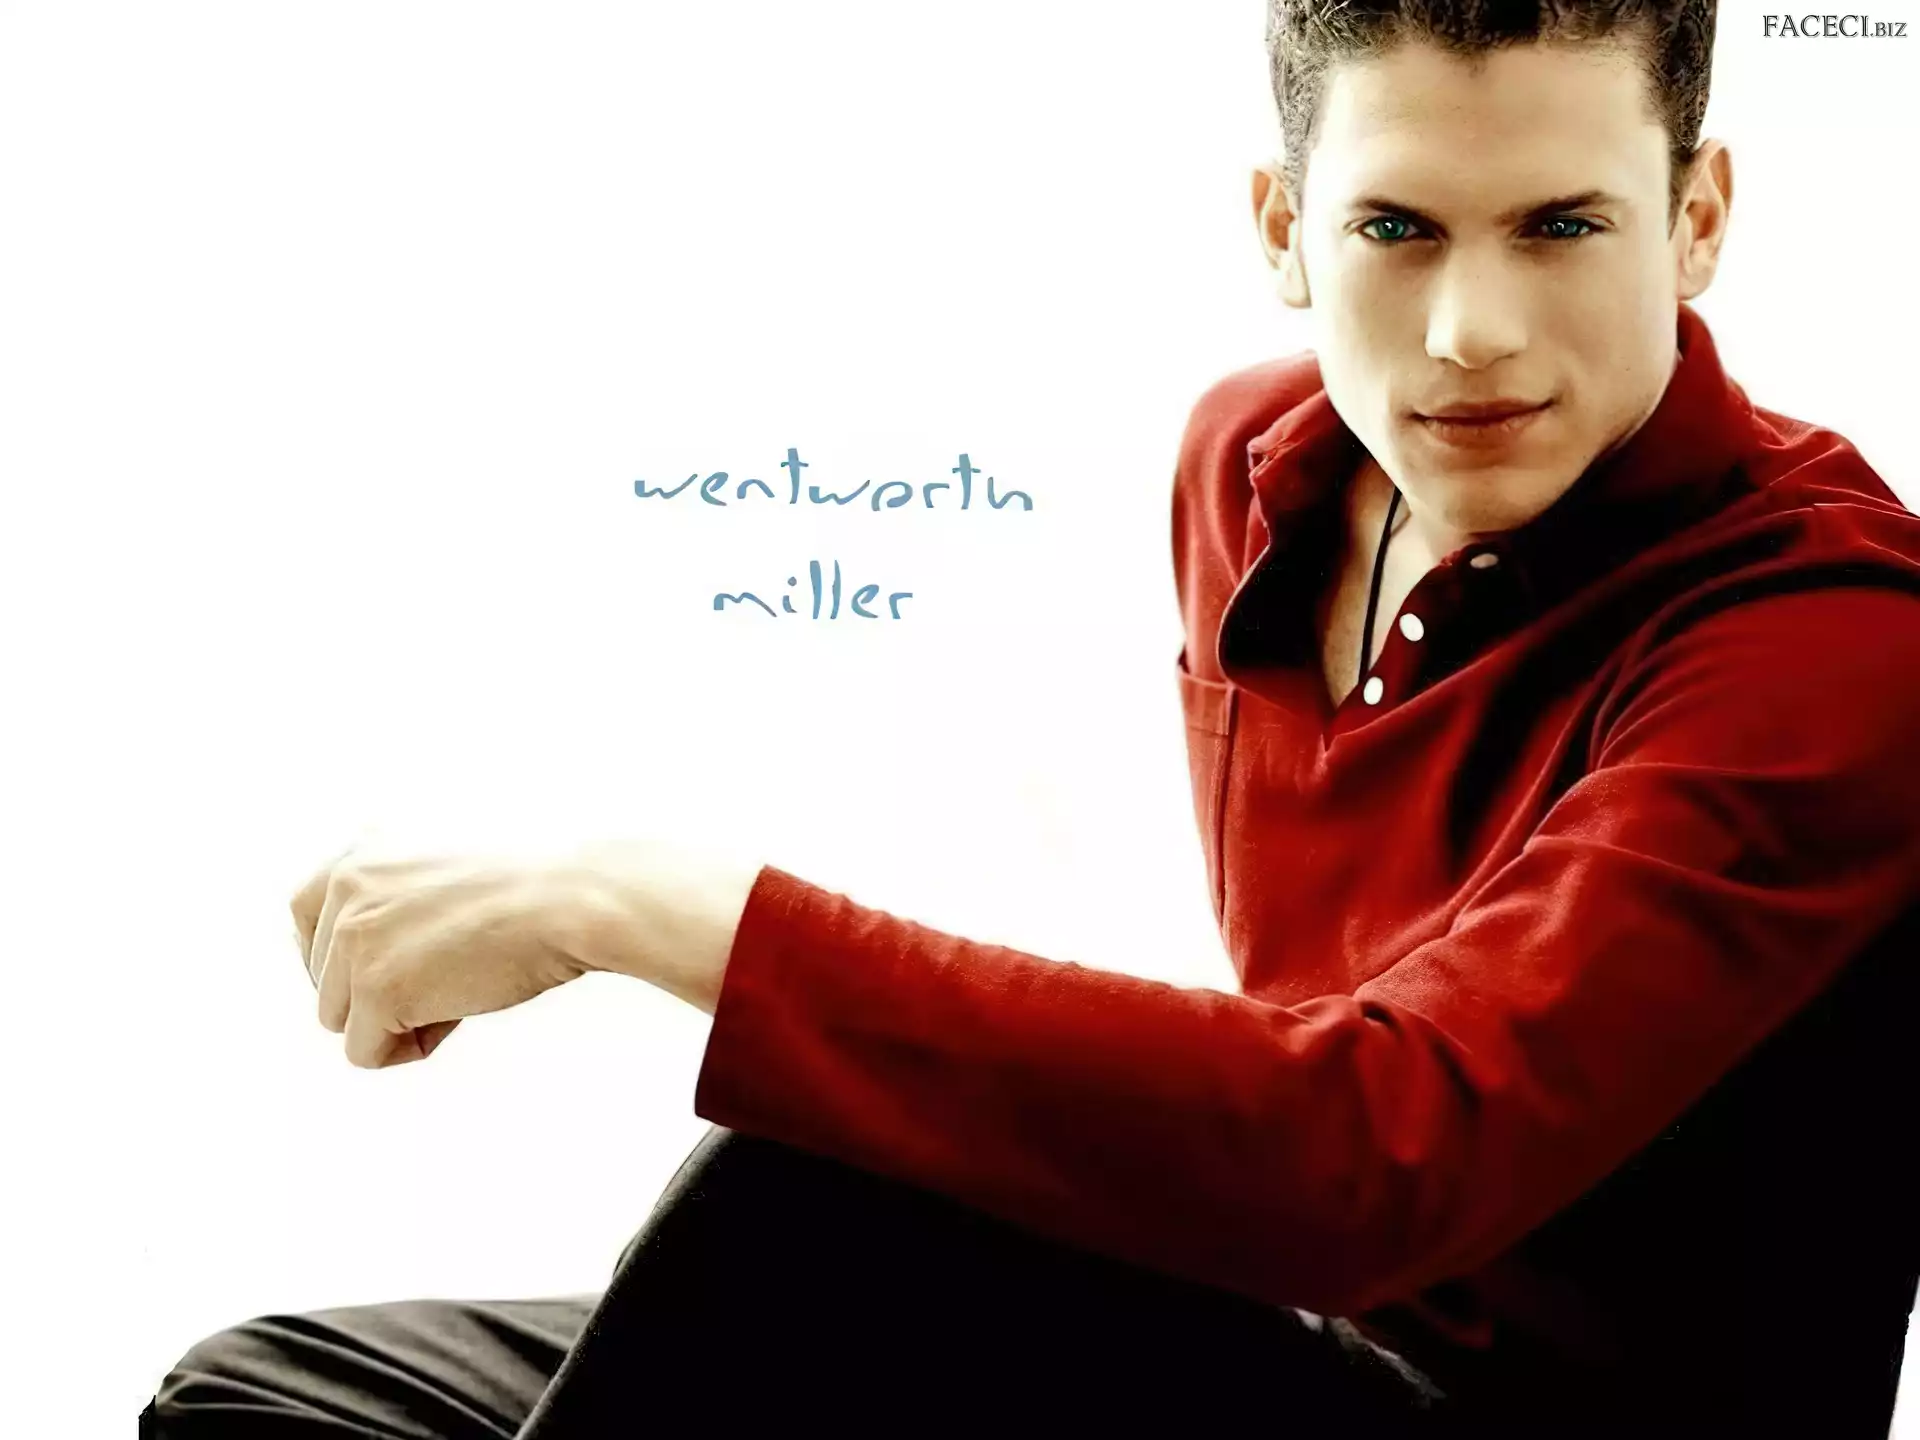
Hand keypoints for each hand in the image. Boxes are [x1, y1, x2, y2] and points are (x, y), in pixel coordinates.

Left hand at [290, 841, 588, 1068]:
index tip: (376, 972)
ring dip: (398, 1020)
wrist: (570, 898)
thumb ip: (401, 887)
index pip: (305, 912)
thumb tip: (379, 952)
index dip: (336, 954)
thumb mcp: (449, 861)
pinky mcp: (377, 988)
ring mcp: (356, 938)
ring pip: (340, 1018)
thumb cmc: (536, 885)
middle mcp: (347, 886)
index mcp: (365, 849)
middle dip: (382, 991)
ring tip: (462, 988)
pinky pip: (365, 1052)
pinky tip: (461, 1012)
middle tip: (449, 976)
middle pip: (324, 977)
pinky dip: (411, 1048)